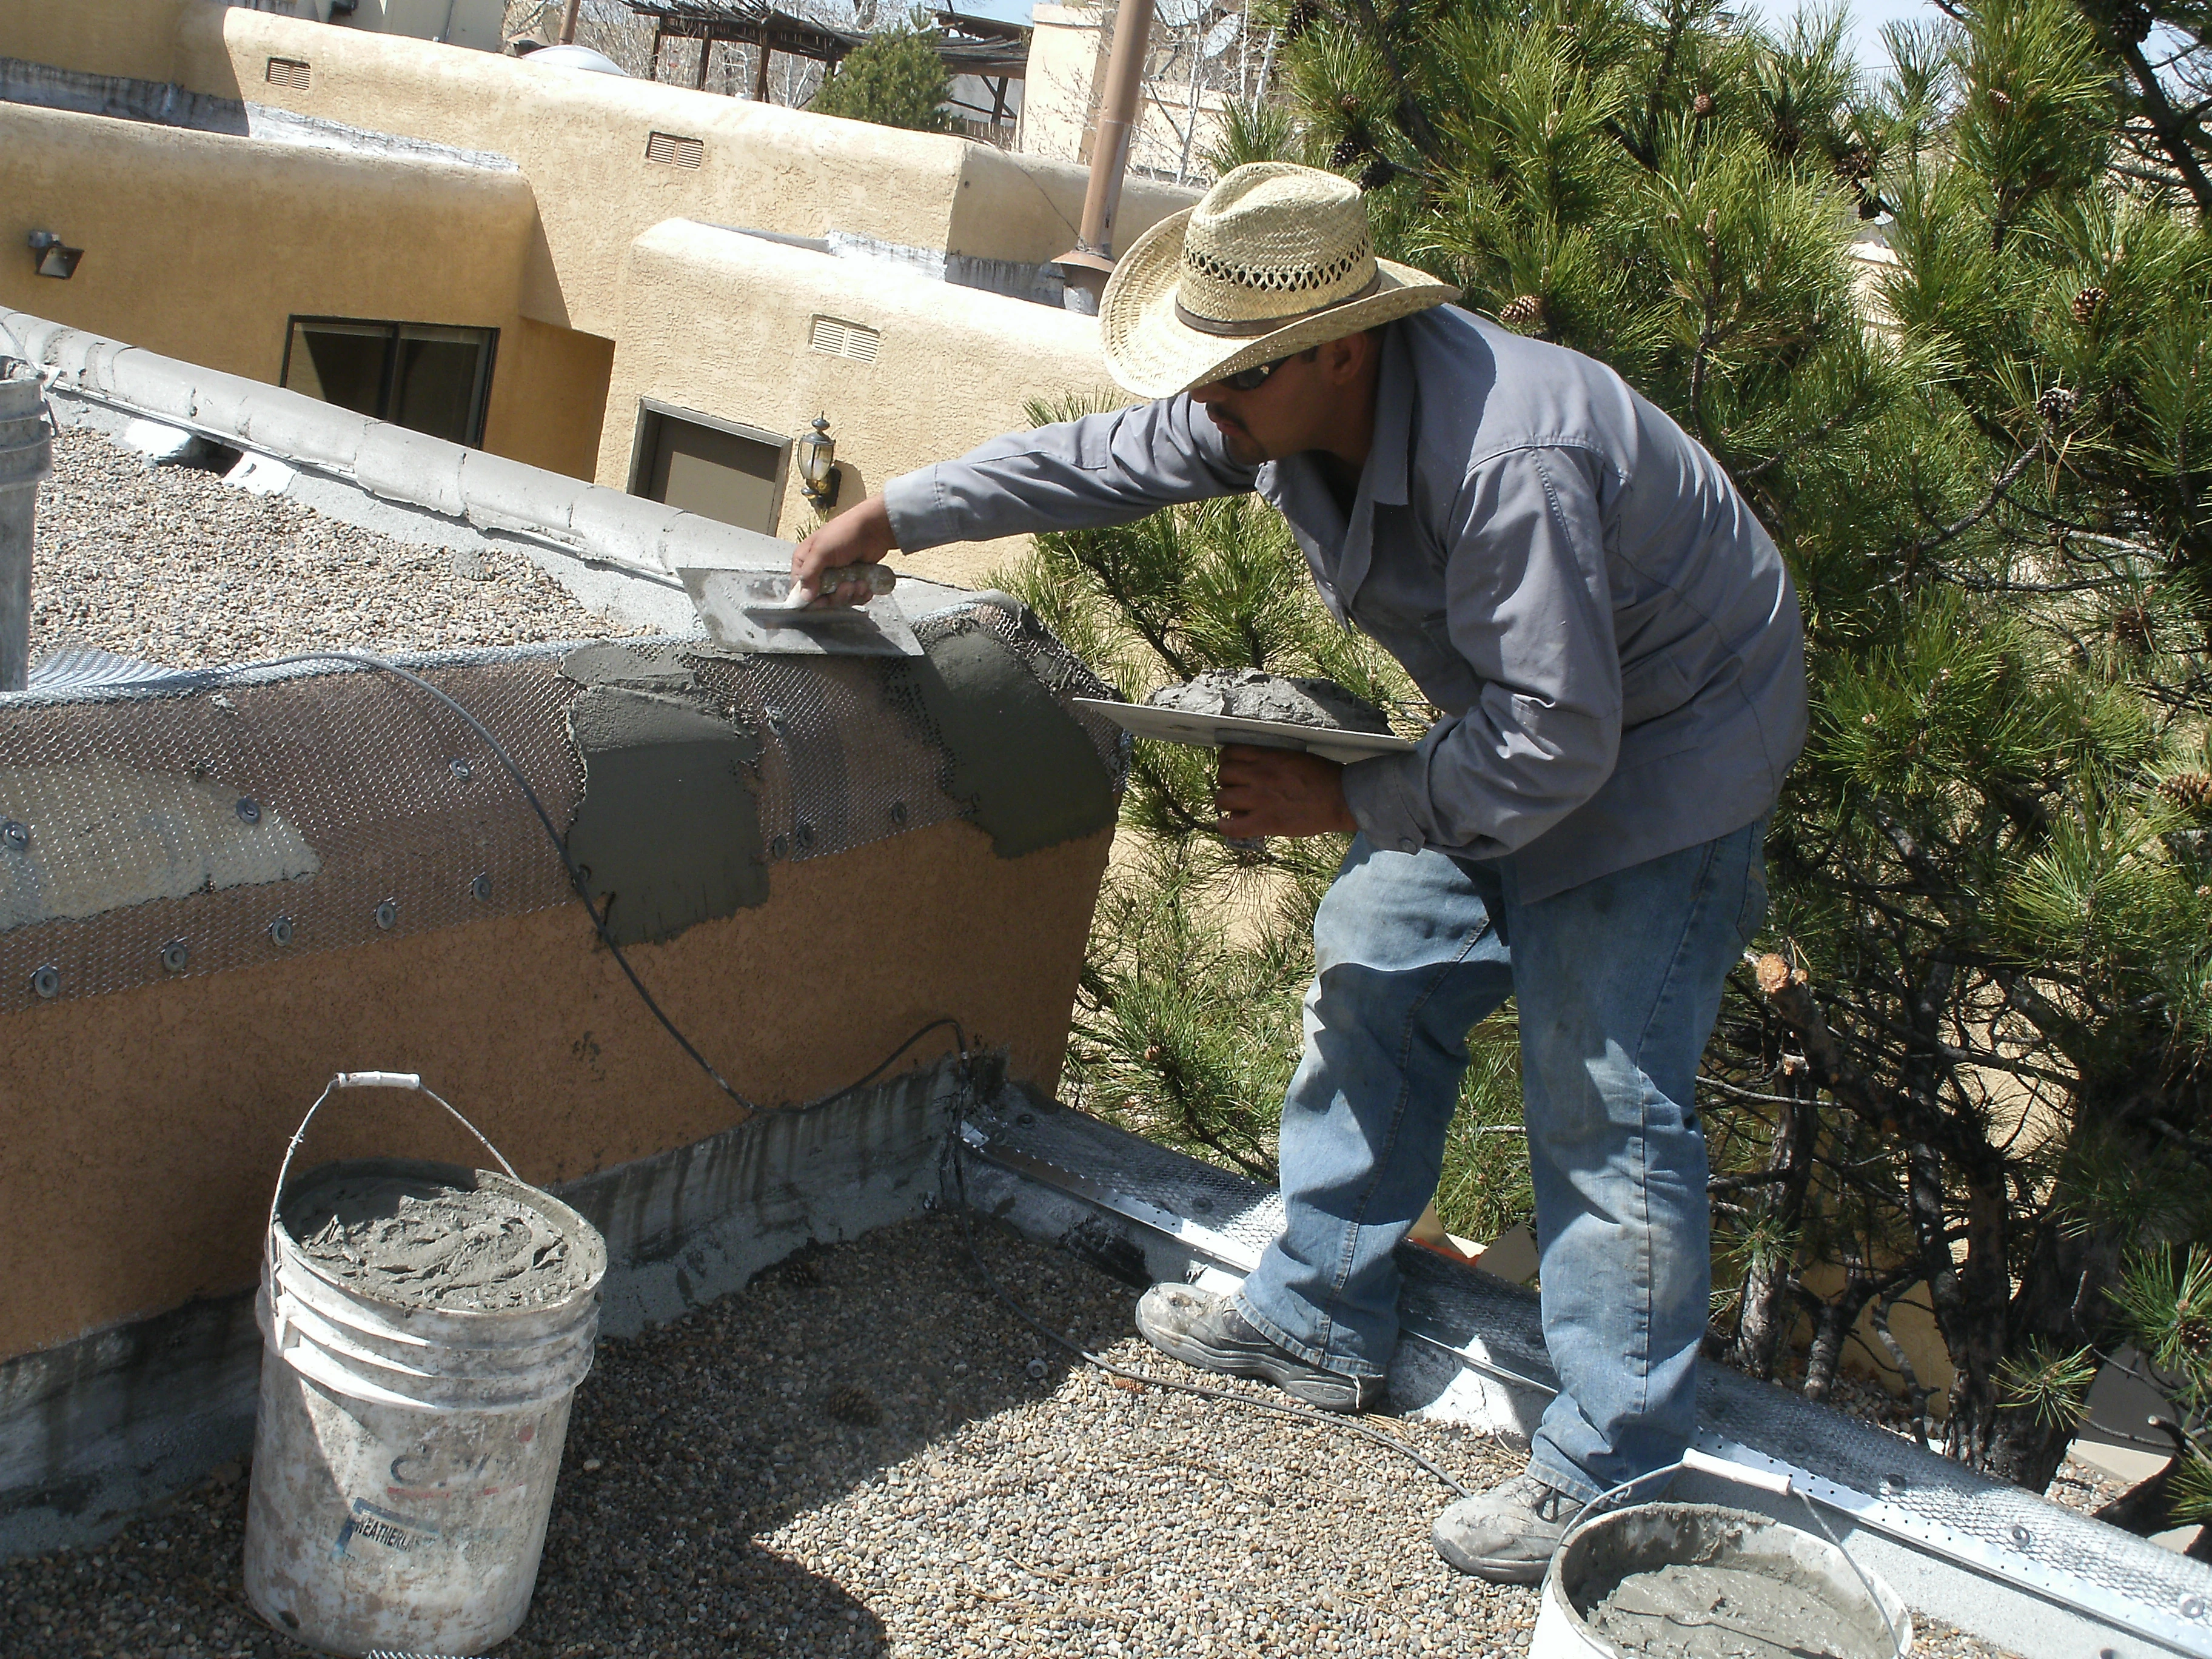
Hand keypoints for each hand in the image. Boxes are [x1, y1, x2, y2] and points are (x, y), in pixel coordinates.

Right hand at [791, 494, 897, 605]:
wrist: (874, 528)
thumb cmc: (844, 533)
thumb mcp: (821, 551)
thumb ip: (810, 573)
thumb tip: (804, 597)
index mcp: (805, 562)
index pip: (799, 588)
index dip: (810, 598)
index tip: (823, 600)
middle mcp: (819, 571)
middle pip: (821, 598)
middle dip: (837, 596)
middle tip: (848, 586)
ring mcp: (837, 577)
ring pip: (839, 599)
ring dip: (851, 595)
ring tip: (860, 582)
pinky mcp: (853, 580)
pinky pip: (854, 597)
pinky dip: (861, 595)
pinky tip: (866, 585)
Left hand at [1215, 744, 1356, 838]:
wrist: (1342, 798)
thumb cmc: (1324, 776)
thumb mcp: (1295, 757)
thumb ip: (1272, 760)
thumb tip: (1253, 768)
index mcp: (1268, 757)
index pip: (1230, 753)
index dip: (1226, 760)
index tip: (1232, 767)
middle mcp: (1260, 776)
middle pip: (1224, 775)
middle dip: (1226, 781)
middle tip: (1235, 788)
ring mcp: (1260, 800)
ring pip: (1222, 799)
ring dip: (1226, 802)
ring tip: (1234, 806)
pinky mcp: (1266, 822)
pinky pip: (1231, 827)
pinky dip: (1225, 827)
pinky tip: (1229, 825)